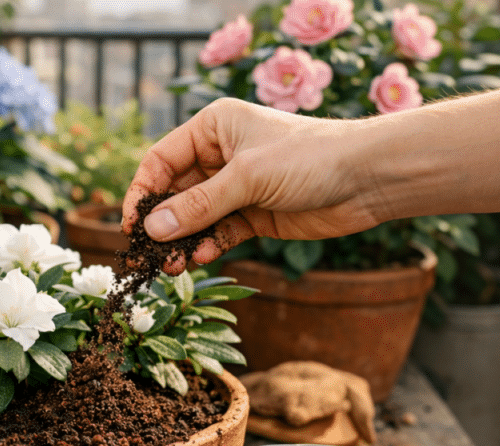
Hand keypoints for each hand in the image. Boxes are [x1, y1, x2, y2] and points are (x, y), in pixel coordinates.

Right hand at [121, 98, 383, 273]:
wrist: (368, 178)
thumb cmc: (308, 158)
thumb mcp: (246, 178)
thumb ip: (198, 206)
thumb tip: (151, 230)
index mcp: (213, 128)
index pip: (161, 160)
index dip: (142, 192)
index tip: (131, 225)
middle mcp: (220, 155)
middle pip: (174, 193)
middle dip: (163, 224)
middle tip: (149, 254)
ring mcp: (236, 187)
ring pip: (195, 218)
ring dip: (183, 241)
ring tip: (174, 264)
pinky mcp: (253, 215)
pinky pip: (218, 233)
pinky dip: (208, 246)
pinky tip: (203, 258)